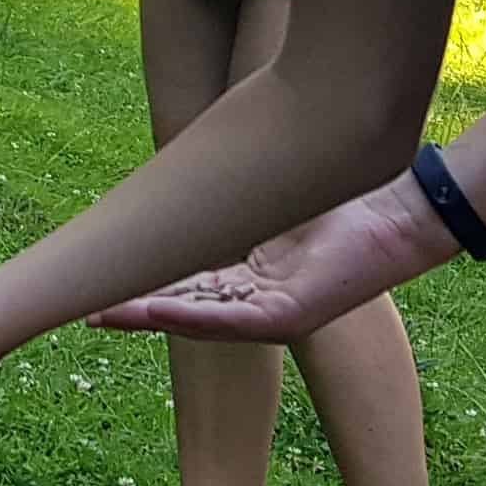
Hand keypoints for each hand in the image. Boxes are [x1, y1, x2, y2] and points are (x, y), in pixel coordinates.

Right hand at [87, 172, 449, 344]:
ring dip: (155, 318)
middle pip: (186, 309)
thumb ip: (231, 198)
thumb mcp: (270, 198)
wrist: (396, 215)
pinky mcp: (294, 315)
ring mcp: (275, 311)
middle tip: (90, 314)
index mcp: (250, 278)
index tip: (102, 291)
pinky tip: (160, 311)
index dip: (144, 290)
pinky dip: (195, 316)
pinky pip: (235, 320)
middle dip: (136, 312)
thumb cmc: (340, 201)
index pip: (187, 288)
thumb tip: (187, 165)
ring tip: (110, 316)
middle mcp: (258, 300)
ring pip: (203, 320)